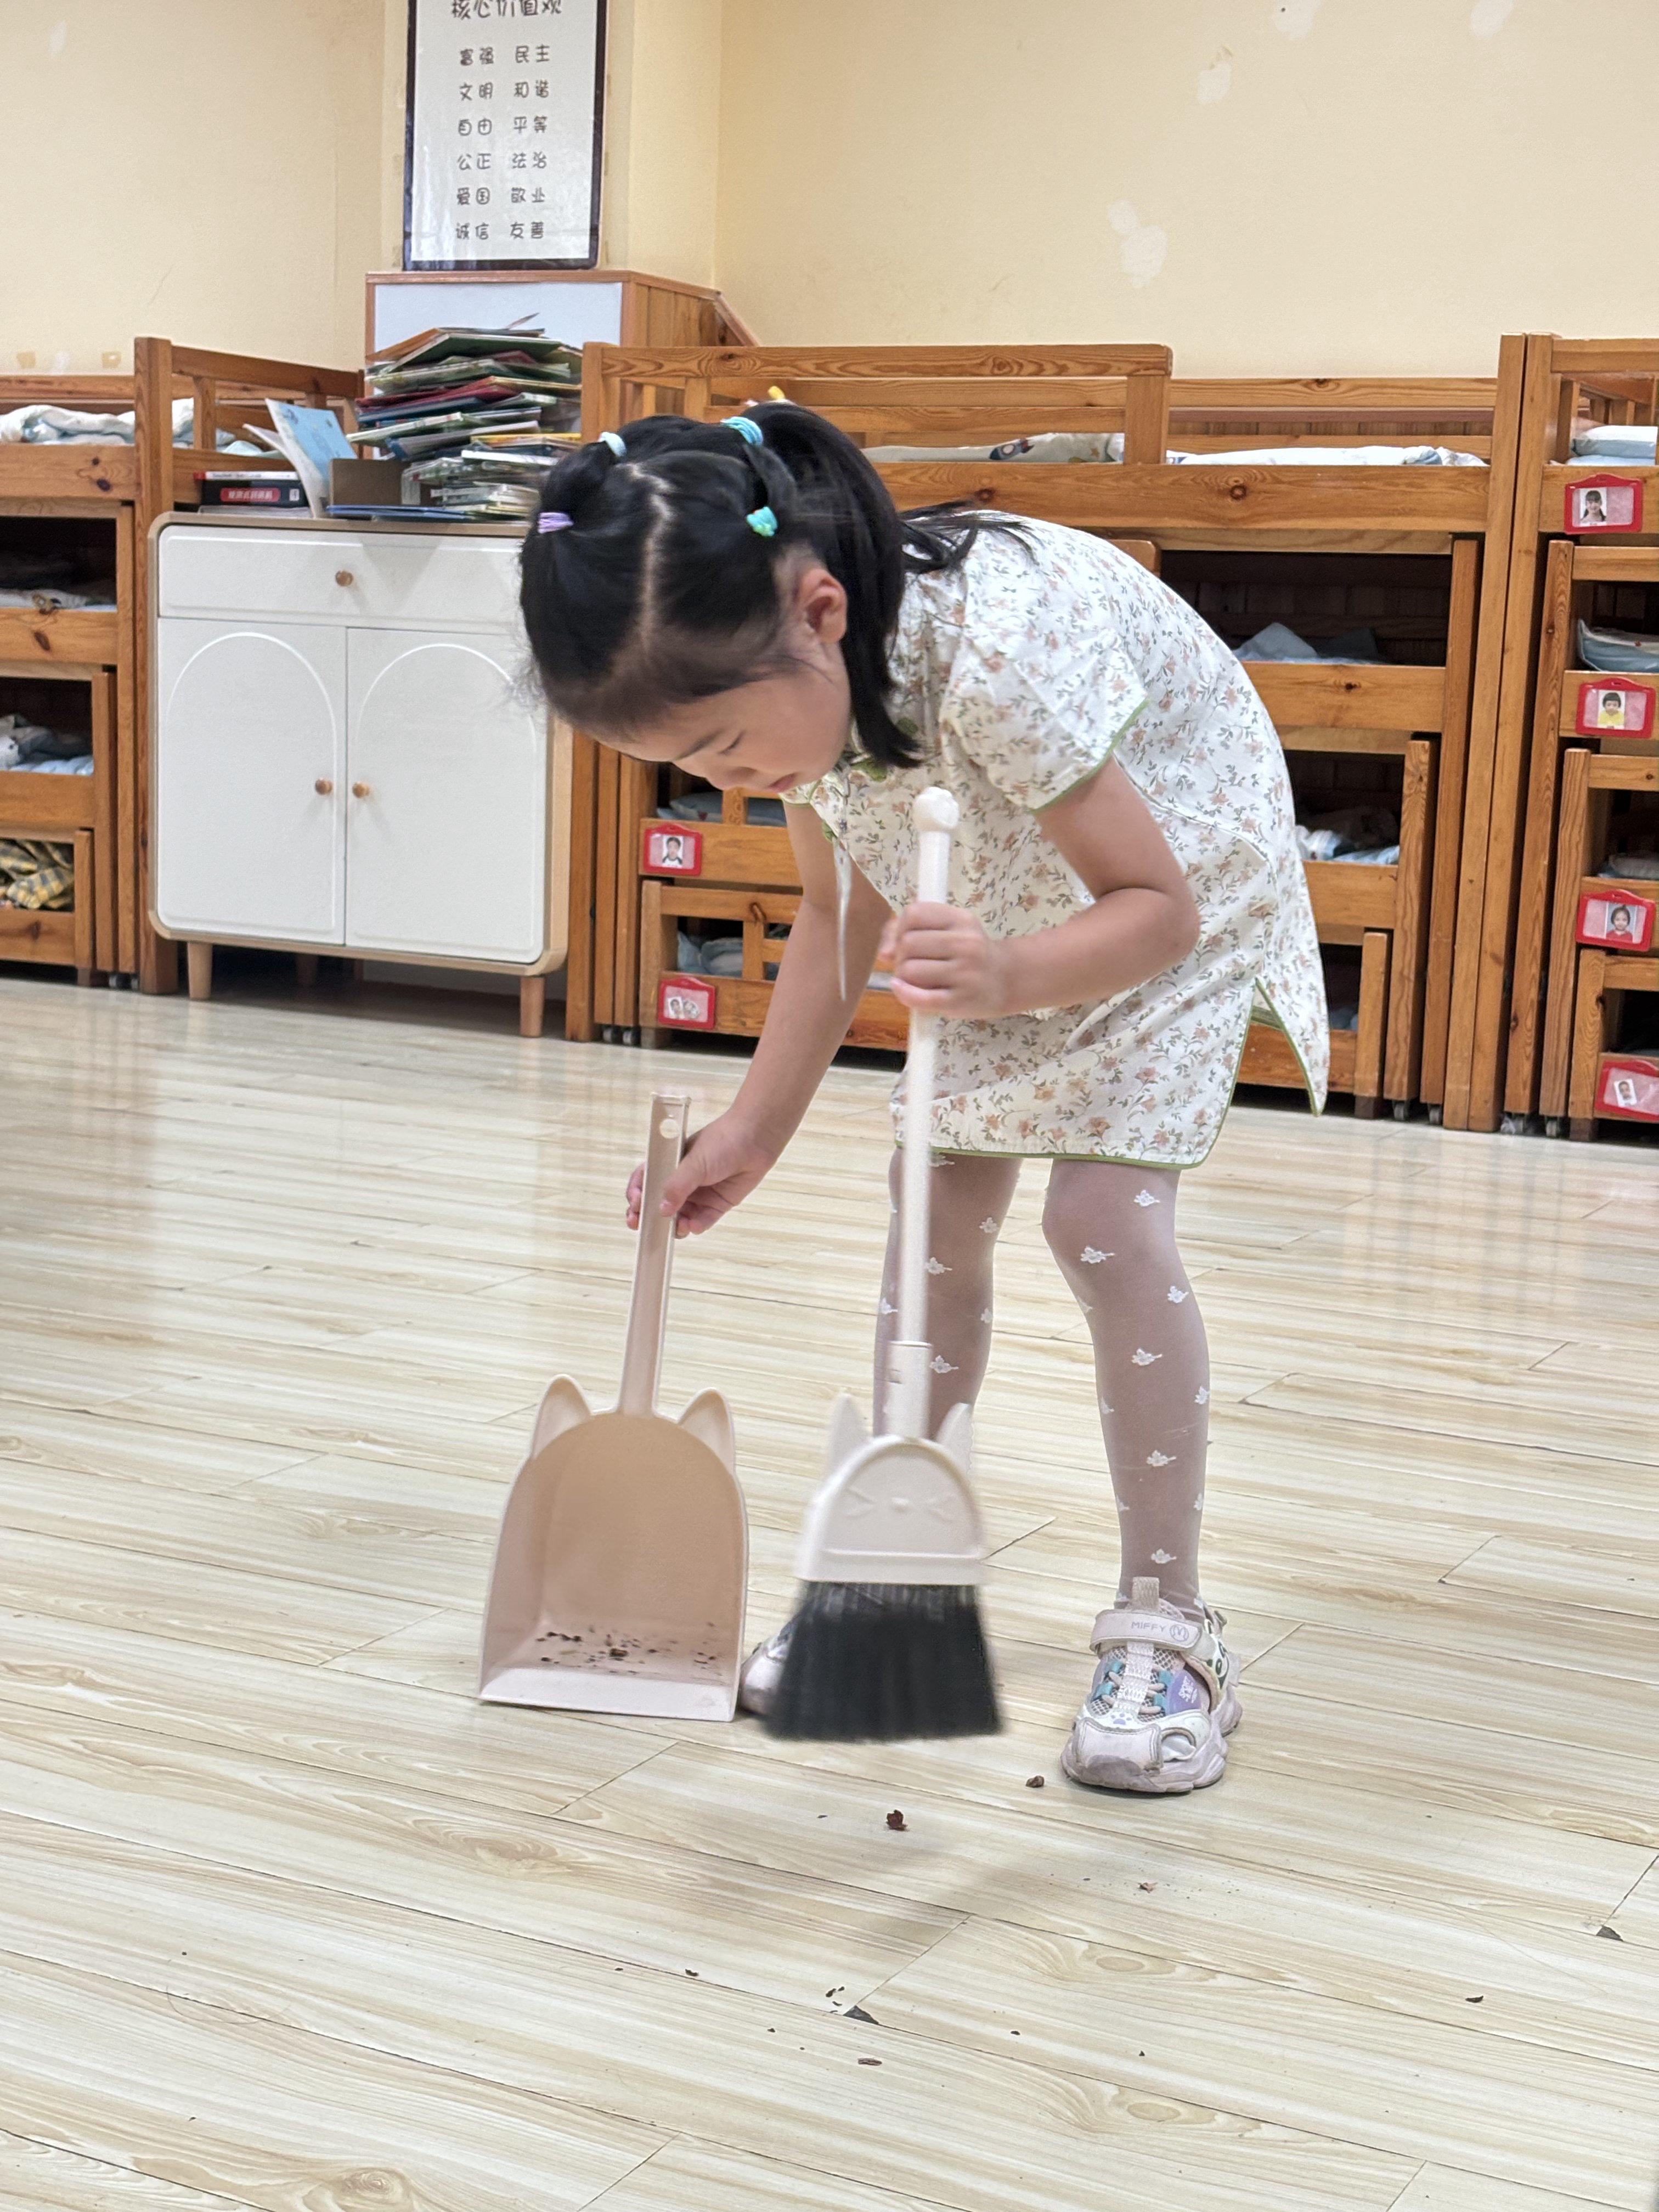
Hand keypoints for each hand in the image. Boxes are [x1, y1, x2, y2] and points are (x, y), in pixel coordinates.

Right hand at [625, 1111, 779, 1237]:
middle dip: (649, 1217)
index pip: (644, 1183)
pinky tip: (694, 1225)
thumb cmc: (721, 1142)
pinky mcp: (716, 1204)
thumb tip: (662, 1209)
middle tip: (642, 1226)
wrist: (755, 1140)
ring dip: (675, 1225)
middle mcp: (681, 1182)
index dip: (636, 1196)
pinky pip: (702, 1221)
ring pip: (679, 1217)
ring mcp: (698, 1194)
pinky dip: (696, 1226)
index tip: (635, 1206)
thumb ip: (677, 1186)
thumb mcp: (694, 1162)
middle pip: (658, 1205)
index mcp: (668, 1165)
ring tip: (678, 1227)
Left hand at [879, 901, 1019, 1017]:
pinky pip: (919, 997)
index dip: (900, 928)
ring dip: (904, 976)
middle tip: (912, 964)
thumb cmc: (968, 954)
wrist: (1004, 981)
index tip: (905, 940)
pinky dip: (904, 993)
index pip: (914, 913)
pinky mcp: (959, 1000)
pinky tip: (901, 989)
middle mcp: (966, 943)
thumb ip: (909, 930)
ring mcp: (965, 973)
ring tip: (917, 979)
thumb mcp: (948, 931)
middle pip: (908, 943)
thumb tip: (884, 952)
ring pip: (909, 970)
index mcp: (961, 919)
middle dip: (900, 955)